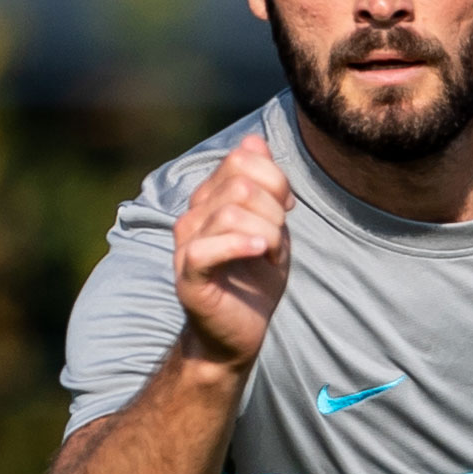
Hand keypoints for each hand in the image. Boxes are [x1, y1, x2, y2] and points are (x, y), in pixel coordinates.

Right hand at [172, 136, 293, 367]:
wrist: (239, 333)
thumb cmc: (254, 281)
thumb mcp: (271, 226)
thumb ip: (265, 184)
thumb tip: (254, 139)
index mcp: (211, 198)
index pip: (243, 159)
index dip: (275, 179)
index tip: (286, 209)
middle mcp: (193, 214)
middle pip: (241, 185)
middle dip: (274, 212)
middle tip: (277, 241)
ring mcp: (186, 243)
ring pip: (231, 212)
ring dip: (267, 234)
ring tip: (270, 255)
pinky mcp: (187, 273)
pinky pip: (208, 247)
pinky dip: (241, 245)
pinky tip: (261, 253)